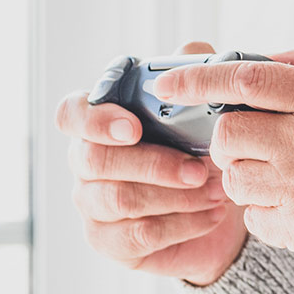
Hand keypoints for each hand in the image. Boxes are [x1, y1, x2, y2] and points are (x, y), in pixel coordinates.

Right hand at [57, 40, 248, 286]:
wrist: (223, 207)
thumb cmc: (203, 146)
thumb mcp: (205, 105)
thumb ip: (194, 72)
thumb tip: (191, 51)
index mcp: (100, 122)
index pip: (71, 113)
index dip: (95, 120)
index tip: (134, 128)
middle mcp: (86, 163)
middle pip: (95, 161)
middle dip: (154, 164)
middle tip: (201, 167)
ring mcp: (93, 205)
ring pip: (119, 200)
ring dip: (175, 195)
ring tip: (218, 190)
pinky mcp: (110, 242)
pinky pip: (138, 236)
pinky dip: (182, 223)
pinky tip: (213, 214)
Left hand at [154, 39, 293, 285]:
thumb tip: (268, 56)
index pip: (247, 79)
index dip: (198, 78)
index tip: (167, 83)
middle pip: (227, 133)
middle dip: (228, 136)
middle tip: (252, 140)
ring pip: (234, 179)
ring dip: (248, 176)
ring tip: (289, 176)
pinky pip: (254, 218)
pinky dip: (269, 212)